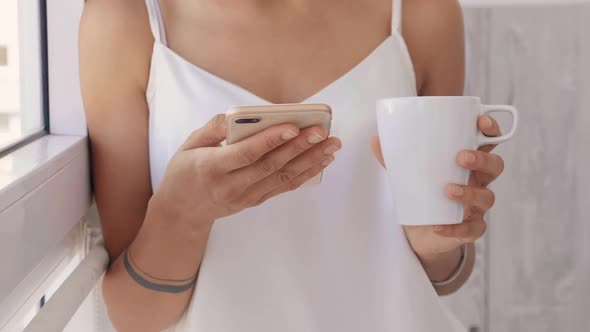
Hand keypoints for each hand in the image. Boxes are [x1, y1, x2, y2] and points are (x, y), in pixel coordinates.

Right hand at [153, 114, 341, 226]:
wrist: (181, 212)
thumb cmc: (184, 172)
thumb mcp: (188, 145)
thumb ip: (212, 129)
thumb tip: (235, 116)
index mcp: (211, 168)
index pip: (246, 154)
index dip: (270, 140)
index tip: (293, 127)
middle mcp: (230, 186)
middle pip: (270, 166)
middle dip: (299, 147)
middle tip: (322, 132)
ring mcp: (245, 197)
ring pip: (282, 178)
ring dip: (310, 161)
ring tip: (331, 146)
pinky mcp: (254, 201)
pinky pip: (283, 188)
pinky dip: (304, 174)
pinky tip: (321, 161)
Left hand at [370, 115, 503, 259]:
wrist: (420, 231)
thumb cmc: (421, 192)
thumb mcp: (407, 173)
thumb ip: (393, 157)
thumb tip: (374, 140)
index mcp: (467, 162)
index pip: (489, 142)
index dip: (491, 130)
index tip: (480, 122)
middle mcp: (478, 181)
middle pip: (495, 166)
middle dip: (482, 160)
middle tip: (460, 158)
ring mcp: (477, 206)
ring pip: (487, 197)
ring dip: (469, 193)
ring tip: (447, 190)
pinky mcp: (471, 228)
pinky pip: (472, 229)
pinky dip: (455, 229)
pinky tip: (438, 226)